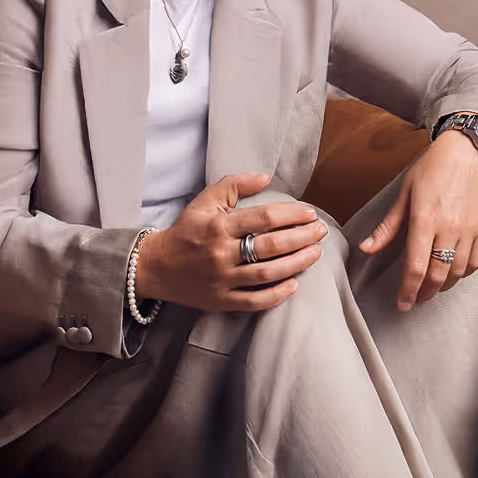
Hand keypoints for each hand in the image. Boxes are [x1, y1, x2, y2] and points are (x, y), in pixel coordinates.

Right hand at [133, 172, 327, 312]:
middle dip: (302, 238)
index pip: (263, 218)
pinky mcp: (221, 300)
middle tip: (320, 232)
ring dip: (297, 263)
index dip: (291, 215)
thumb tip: (266, 177)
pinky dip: (277, 294)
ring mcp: (222, 279)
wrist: (156, 267)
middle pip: (271, 246)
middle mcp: (221, 253)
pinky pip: (255, 301)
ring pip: (267, 274)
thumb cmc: (186, 231)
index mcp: (218, 226)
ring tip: (315, 254)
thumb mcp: (205, 201)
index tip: (310, 214)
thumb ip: (234, 184)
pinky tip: (294, 284)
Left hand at [356, 130, 477, 310]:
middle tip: (415, 300)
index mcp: (425, 219)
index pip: (416, 266)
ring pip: (457, 272)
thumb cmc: (432, 168)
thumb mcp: (404, 193)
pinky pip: (475, 262)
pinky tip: (452, 273)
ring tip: (431, 288)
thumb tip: (366, 249)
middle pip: (437, 275)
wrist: (468, 151)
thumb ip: (387, 226)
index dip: (408, 291)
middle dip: (424, 293)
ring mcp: (470, 230)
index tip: (402, 304)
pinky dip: (463, 273)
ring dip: (442, 286)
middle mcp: (449, 228)